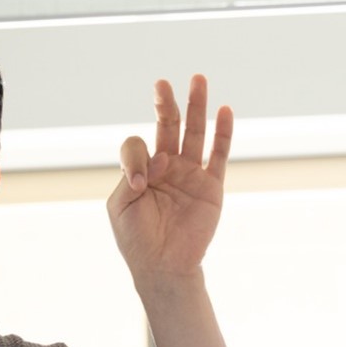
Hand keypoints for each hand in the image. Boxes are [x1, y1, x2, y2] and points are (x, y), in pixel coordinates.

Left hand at [107, 75, 231, 285]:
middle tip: (162, 83)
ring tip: (198, 79)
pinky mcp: (211, 187)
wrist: (163, 267)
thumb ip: (133, 174)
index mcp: (142, 170)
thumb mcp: (121, 205)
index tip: (139, 183)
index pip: (138, 145)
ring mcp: (190, 175)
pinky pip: (218, 156)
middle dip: (166, 105)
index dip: (137, 158)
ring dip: (196, 107)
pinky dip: (223, 134)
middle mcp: (167, 167)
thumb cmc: (136, 238)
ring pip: (195, 133)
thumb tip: (161, 158)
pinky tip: (225, 111)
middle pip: (168, 126)